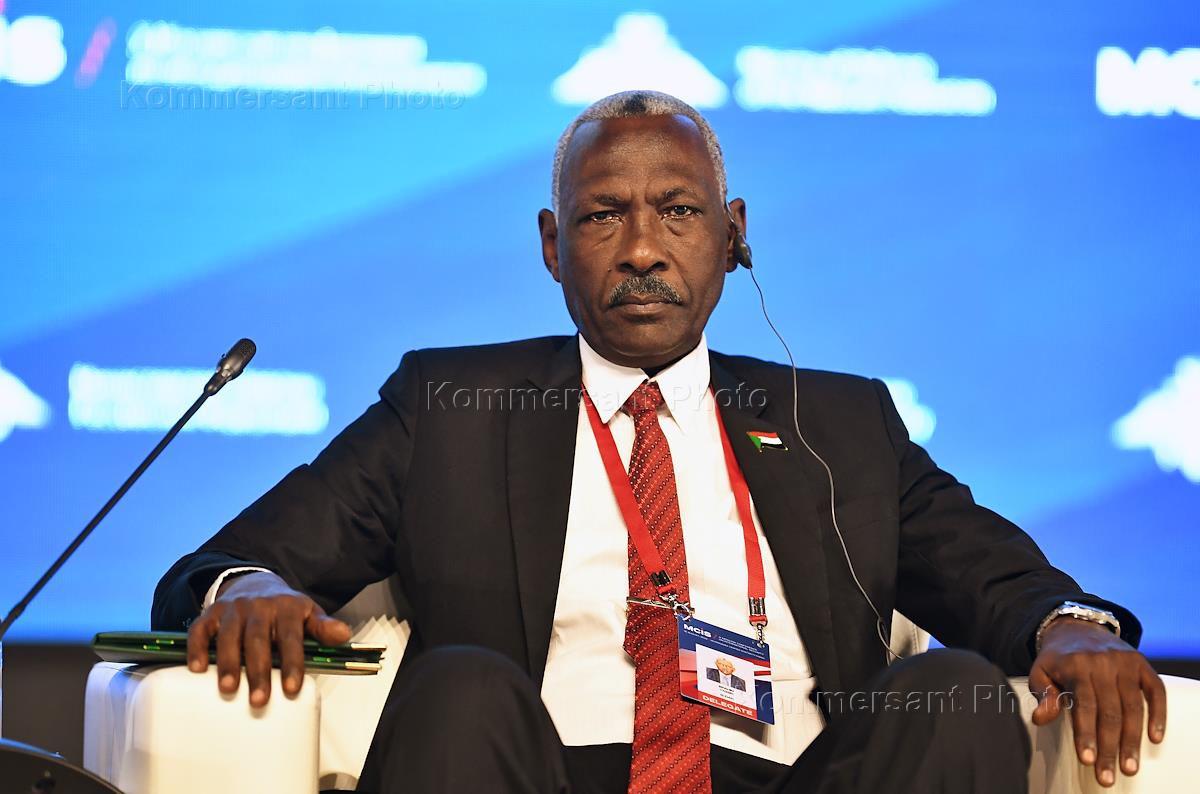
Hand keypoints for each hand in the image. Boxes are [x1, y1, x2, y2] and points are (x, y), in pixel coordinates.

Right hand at [186, 571, 350, 706]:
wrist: (255, 584)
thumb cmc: (285, 610)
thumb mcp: (309, 614)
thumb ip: (324, 628)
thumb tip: (344, 635)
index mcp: (287, 607)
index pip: (291, 636)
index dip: (292, 662)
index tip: (292, 689)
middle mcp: (258, 606)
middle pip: (258, 639)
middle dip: (259, 670)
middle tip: (259, 700)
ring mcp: (232, 609)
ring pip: (228, 636)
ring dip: (227, 663)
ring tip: (228, 689)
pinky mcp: (210, 614)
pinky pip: (199, 630)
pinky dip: (196, 648)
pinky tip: (196, 669)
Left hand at [1029, 617, 1166, 787]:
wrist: (1077, 628)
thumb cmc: (1057, 659)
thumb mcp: (1040, 672)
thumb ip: (1042, 695)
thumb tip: (1040, 718)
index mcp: (1076, 666)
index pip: (1084, 705)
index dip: (1086, 734)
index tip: (1088, 760)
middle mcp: (1103, 663)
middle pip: (1110, 711)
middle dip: (1109, 747)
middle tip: (1107, 775)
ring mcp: (1125, 663)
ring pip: (1133, 706)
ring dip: (1132, 739)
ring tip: (1129, 766)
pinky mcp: (1142, 664)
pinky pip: (1155, 691)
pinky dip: (1158, 715)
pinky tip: (1154, 738)